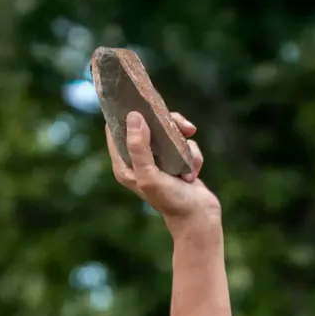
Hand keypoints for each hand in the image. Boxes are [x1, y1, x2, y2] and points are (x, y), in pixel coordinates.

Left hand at [108, 109, 217, 231]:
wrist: (198, 219)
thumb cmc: (170, 201)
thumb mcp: (149, 175)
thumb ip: (139, 148)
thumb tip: (134, 116)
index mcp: (124, 164)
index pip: (116, 128)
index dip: (124, 112)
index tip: (135, 97)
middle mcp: (139, 159)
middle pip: (146, 123)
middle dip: (165, 122)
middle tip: (180, 124)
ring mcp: (159, 159)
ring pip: (170, 132)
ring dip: (184, 143)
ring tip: (189, 160)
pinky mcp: (177, 161)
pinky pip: (186, 145)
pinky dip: (193, 157)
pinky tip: (193, 174)